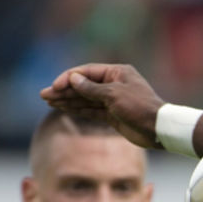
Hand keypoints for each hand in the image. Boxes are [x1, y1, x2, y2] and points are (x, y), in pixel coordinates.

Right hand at [40, 63, 165, 148]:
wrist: (158, 129)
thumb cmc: (139, 107)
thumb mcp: (114, 95)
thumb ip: (91, 89)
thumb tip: (73, 79)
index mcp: (117, 73)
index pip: (87, 72)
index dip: (69, 78)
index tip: (54, 86)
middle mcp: (114, 84)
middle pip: (84, 85)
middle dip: (64, 90)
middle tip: (44, 94)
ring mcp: (113, 100)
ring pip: (86, 98)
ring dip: (68, 99)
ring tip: (48, 101)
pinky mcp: (113, 114)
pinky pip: (91, 109)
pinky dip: (77, 109)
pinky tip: (63, 108)